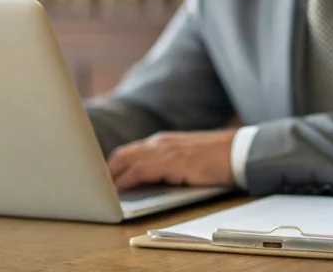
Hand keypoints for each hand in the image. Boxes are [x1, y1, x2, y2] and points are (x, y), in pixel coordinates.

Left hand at [107, 129, 236, 190]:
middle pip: (123, 154)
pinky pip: (142, 171)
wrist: (239, 151)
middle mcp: (161, 143)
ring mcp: (166, 152)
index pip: (130, 151)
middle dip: (107, 170)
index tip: (102, 176)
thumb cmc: (216, 156)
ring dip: (112, 177)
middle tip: (94, 185)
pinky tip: (120, 189)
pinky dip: (127, 180)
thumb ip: (168, 162)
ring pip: (128, 162)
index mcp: (163, 141)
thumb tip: (150, 178)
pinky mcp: (173, 163)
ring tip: (101, 190)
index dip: (114, 164)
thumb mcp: (187, 156)